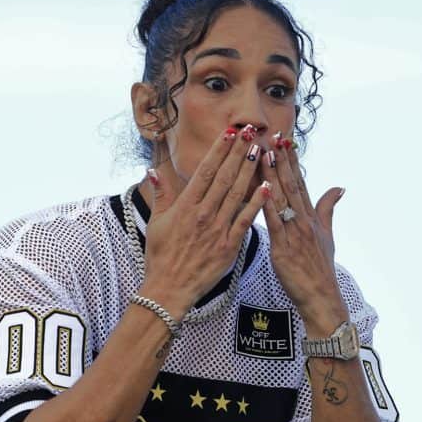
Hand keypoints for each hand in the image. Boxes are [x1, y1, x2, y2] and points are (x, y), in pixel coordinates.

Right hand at [140, 126, 269, 319]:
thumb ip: (160, 194)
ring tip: (261, 150)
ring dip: (250, 170)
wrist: (169, 289)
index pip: (205, 171)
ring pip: (237, 193)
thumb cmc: (161, 256)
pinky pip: (245, 220)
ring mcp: (217, 229)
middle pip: (224, 177)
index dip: (219, 150)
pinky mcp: (229, 245)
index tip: (230, 132)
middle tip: (251, 132)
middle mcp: (202, 213)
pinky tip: (268, 187)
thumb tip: (153, 170)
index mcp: (185, 205)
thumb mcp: (156, 222)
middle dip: (238, 152)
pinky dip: (257, 203)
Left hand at [260, 134, 347, 335]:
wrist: (321, 296)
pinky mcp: (283, 247)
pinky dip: (266, 203)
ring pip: (281, 198)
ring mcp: (295, 233)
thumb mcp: (328, 235)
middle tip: (274, 136)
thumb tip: (339, 187)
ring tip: (264, 152)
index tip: (285, 141)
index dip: (293, 161)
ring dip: (272, 174)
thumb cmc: (320, 269)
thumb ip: (328, 209)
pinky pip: (273, 221)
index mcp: (312, 217)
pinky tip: (260, 187)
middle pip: (292, 184)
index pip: (301, 183)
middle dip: (282, 159)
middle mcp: (304, 221)